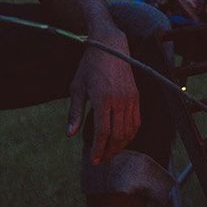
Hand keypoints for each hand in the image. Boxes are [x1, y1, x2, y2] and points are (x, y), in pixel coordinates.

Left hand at [67, 32, 139, 163]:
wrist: (110, 46)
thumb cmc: (89, 66)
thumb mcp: (77, 87)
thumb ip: (75, 112)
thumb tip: (70, 134)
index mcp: (103, 98)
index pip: (103, 132)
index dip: (98, 149)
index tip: (93, 160)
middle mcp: (119, 100)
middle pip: (118, 135)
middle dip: (109, 151)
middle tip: (100, 160)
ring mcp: (131, 99)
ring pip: (129, 131)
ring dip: (120, 145)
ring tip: (110, 152)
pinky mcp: (136, 97)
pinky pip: (136, 122)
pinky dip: (130, 134)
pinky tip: (122, 140)